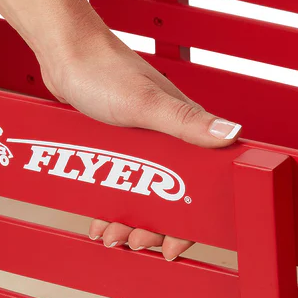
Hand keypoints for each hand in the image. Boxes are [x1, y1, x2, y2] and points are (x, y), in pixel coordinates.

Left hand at [40, 25, 239, 259]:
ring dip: (131, 220)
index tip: (175, 245)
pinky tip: (100, 219)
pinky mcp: (123, 146)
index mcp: (190, 134)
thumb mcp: (147, 105)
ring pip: (146, 195)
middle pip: (173, 199)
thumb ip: (188, 123)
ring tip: (112, 235)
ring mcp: (147, 146)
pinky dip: (113, 206)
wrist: (65, 52)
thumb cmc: (104, 71)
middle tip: (135, 241)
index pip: (204, 188)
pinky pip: (124, 185)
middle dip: (156, 227)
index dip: (192, 222)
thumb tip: (233, 134)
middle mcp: (174, 142)